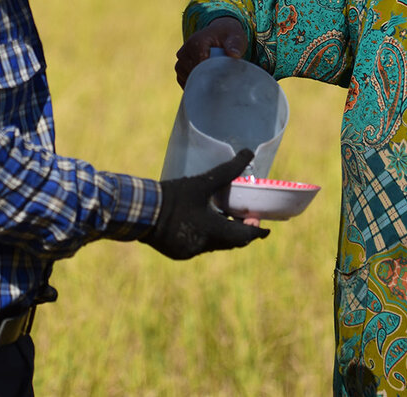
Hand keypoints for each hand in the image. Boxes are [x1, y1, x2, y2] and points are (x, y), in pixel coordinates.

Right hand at [143, 149, 269, 259]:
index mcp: (213, 230)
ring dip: (221, 234)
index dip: (257, 232)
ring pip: (214, 245)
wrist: (140, 211)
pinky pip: (197, 247)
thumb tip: (248, 153)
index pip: (244, 236)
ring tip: (222, 217)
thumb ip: (228, 170)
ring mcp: (190, 252)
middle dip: (239, 231)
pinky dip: (203, 237)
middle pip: (230, 243)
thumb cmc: (174, 196)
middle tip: (244, 218)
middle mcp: (204, 246)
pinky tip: (199, 224)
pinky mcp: (177, 253)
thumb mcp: (202, 181)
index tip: (266, 229)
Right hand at [175, 16, 248, 87]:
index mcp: (196, 42)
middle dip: (207, 79)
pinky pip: (184, 80)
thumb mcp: (236, 38)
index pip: (200, 66)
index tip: (223, 78)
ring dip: (200, 81)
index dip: (212, 74)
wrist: (219, 33)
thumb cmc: (229, 36)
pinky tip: (206, 81)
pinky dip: (195, 83)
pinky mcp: (180, 66)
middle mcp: (185, 50)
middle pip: (194, 74)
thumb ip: (235, 46)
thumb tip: (234, 55)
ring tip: (214, 77)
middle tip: (222, 79)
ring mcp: (181, 59)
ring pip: (188, 79)